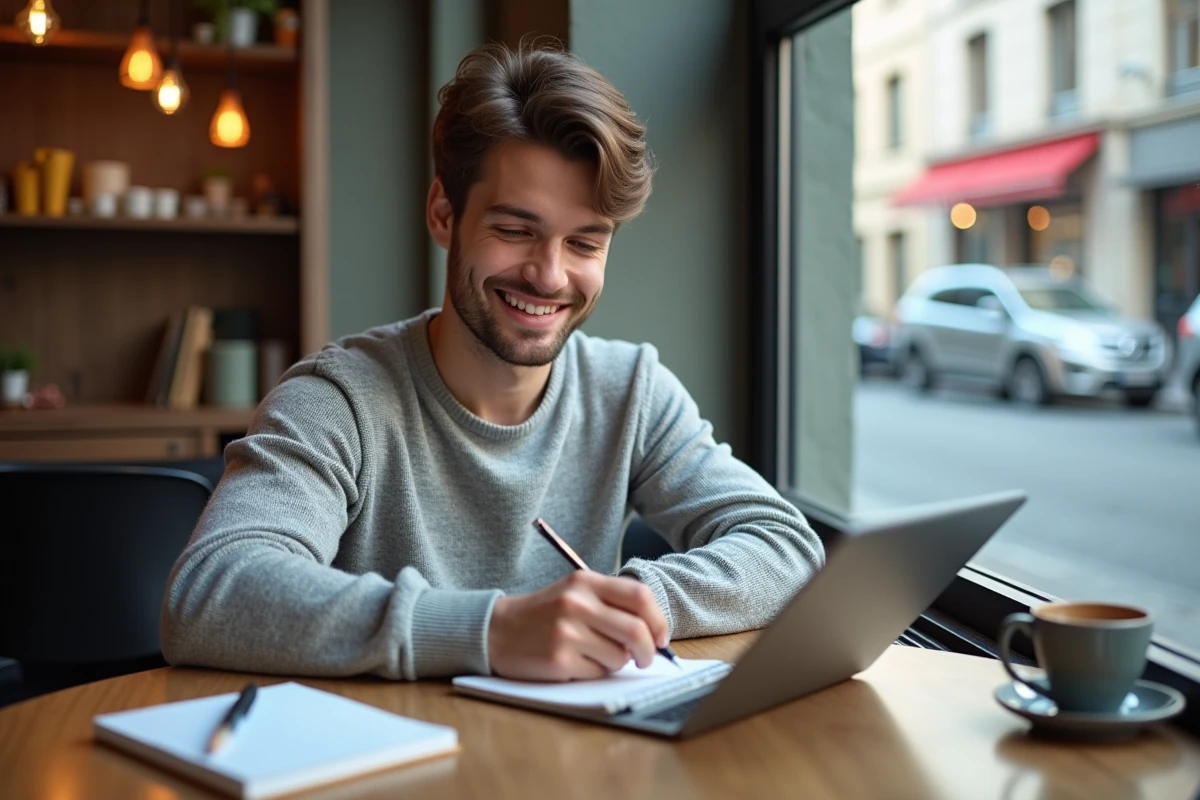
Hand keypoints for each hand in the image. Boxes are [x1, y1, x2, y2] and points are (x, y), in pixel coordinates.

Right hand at [487, 571, 669, 680]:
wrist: (497, 630)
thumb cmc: (545, 614)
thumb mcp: (575, 593)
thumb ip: (611, 604)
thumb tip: (653, 633)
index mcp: (585, 581)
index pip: (640, 596)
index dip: (658, 619)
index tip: (661, 636)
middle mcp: (577, 603)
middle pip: (636, 630)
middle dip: (649, 650)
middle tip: (646, 658)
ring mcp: (567, 631)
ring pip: (620, 656)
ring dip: (617, 662)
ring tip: (597, 656)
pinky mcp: (558, 659)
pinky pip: (598, 673)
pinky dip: (596, 673)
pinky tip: (578, 663)